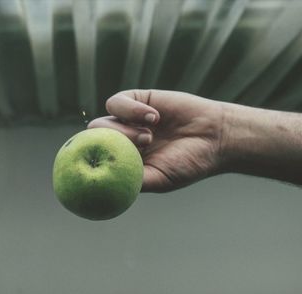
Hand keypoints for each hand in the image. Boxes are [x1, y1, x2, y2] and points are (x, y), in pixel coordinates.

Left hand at [88, 89, 225, 191]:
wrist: (215, 137)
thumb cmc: (189, 163)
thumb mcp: (160, 179)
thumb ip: (134, 181)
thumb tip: (105, 184)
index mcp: (122, 162)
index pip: (93, 161)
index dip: (86, 162)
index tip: (89, 166)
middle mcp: (120, 142)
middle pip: (94, 142)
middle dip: (111, 146)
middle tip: (139, 148)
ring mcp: (126, 121)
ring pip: (101, 123)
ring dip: (123, 130)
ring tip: (149, 136)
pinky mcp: (136, 100)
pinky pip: (117, 102)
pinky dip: (130, 110)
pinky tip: (153, 118)